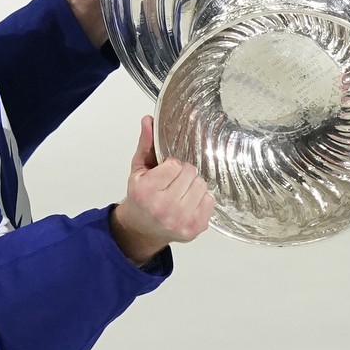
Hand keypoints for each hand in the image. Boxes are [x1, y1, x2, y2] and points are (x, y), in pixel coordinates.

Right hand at [111, 116, 213, 264]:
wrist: (143, 228)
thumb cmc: (141, 198)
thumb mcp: (139, 170)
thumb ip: (146, 145)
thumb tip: (149, 121)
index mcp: (147, 192)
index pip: (175, 165)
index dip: (172, 165)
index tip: (165, 171)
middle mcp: (163, 208)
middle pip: (190, 173)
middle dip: (184, 173)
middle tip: (173, 181)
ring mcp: (180, 220)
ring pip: (202, 185)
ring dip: (193, 185)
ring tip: (181, 191)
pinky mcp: (195, 228)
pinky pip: (210, 200)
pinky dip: (202, 198)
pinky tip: (188, 202)